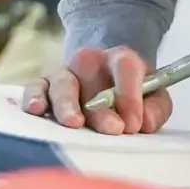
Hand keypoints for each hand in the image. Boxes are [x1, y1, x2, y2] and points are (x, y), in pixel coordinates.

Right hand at [21, 46, 173, 135]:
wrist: (106, 75)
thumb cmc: (132, 92)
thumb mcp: (154, 97)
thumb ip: (156, 109)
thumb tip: (143, 124)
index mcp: (120, 58)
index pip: (125, 69)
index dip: (130, 96)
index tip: (133, 124)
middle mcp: (90, 61)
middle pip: (91, 80)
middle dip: (101, 109)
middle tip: (113, 130)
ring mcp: (65, 71)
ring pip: (62, 84)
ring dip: (67, 105)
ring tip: (74, 123)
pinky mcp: (44, 84)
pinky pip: (35, 87)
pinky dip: (33, 98)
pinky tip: (36, 110)